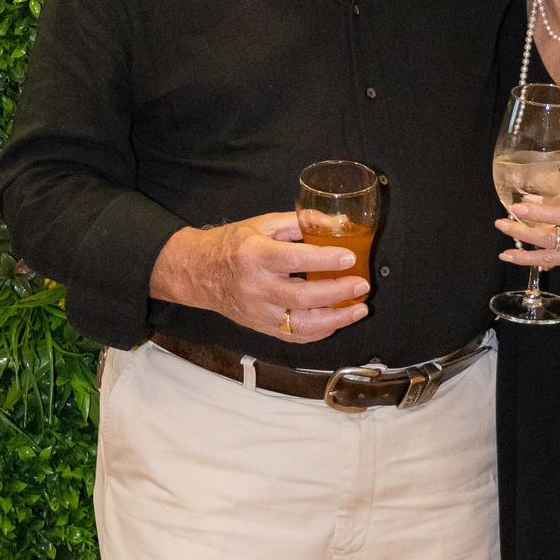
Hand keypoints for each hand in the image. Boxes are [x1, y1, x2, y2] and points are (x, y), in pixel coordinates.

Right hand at [151, 212, 367, 343]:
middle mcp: (256, 287)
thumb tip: (336, 223)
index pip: (295, 260)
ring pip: (302, 325)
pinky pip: (295, 337)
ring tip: (359, 309)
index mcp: (255, 255)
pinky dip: (320, 332)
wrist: (197, 273)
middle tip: (362, 285)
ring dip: (336, 319)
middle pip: (303, 297)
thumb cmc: (231, 244)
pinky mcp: (260, 327)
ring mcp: (258, 312)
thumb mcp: (263, 223)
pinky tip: (336, 321)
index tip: (350, 257)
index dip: (326, 259)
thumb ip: (300, 222)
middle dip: (338, 293)